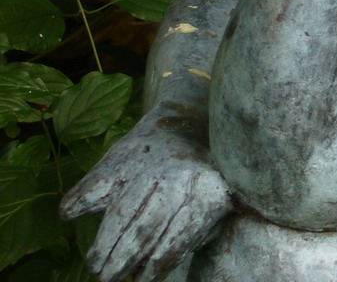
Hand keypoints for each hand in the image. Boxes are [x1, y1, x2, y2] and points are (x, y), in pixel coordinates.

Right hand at [60, 111, 230, 281]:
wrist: (190, 120)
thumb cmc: (202, 178)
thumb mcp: (217, 201)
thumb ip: (197, 233)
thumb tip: (156, 267)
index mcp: (206, 193)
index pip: (180, 233)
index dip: (159, 261)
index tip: (143, 279)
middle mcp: (177, 180)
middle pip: (146, 225)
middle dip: (124, 258)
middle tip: (108, 278)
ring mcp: (147, 168)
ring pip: (120, 210)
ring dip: (104, 243)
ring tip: (96, 265)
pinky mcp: (121, 158)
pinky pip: (95, 183)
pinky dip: (78, 199)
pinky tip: (70, 214)